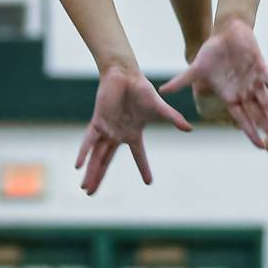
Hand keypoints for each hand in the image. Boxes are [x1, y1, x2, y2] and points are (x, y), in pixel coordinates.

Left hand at [76, 66, 191, 193]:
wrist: (125, 74)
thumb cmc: (142, 89)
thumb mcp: (159, 108)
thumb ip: (173, 119)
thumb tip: (189, 129)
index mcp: (133, 133)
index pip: (139, 155)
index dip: (145, 168)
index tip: (149, 182)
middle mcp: (117, 134)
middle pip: (106, 161)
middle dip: (99, 177)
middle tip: (91, 194)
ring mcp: (106, 129)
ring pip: (97, 155)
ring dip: (91, 172)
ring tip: (86, 189)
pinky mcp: (98, 121)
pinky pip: (89, 140)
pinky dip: (84, 152)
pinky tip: (78, 166)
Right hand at [161, 20, 267, 154]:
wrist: (223, 33)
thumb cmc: (211, 52)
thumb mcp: (195, 69)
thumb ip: (182, 82)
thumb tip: (162, 91)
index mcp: (230, 96)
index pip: (242, 118)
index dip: (251, 132)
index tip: (261, 147)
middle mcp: (244, 92)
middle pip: (259, 115)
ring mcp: (254, 81)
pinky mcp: (261, 67)